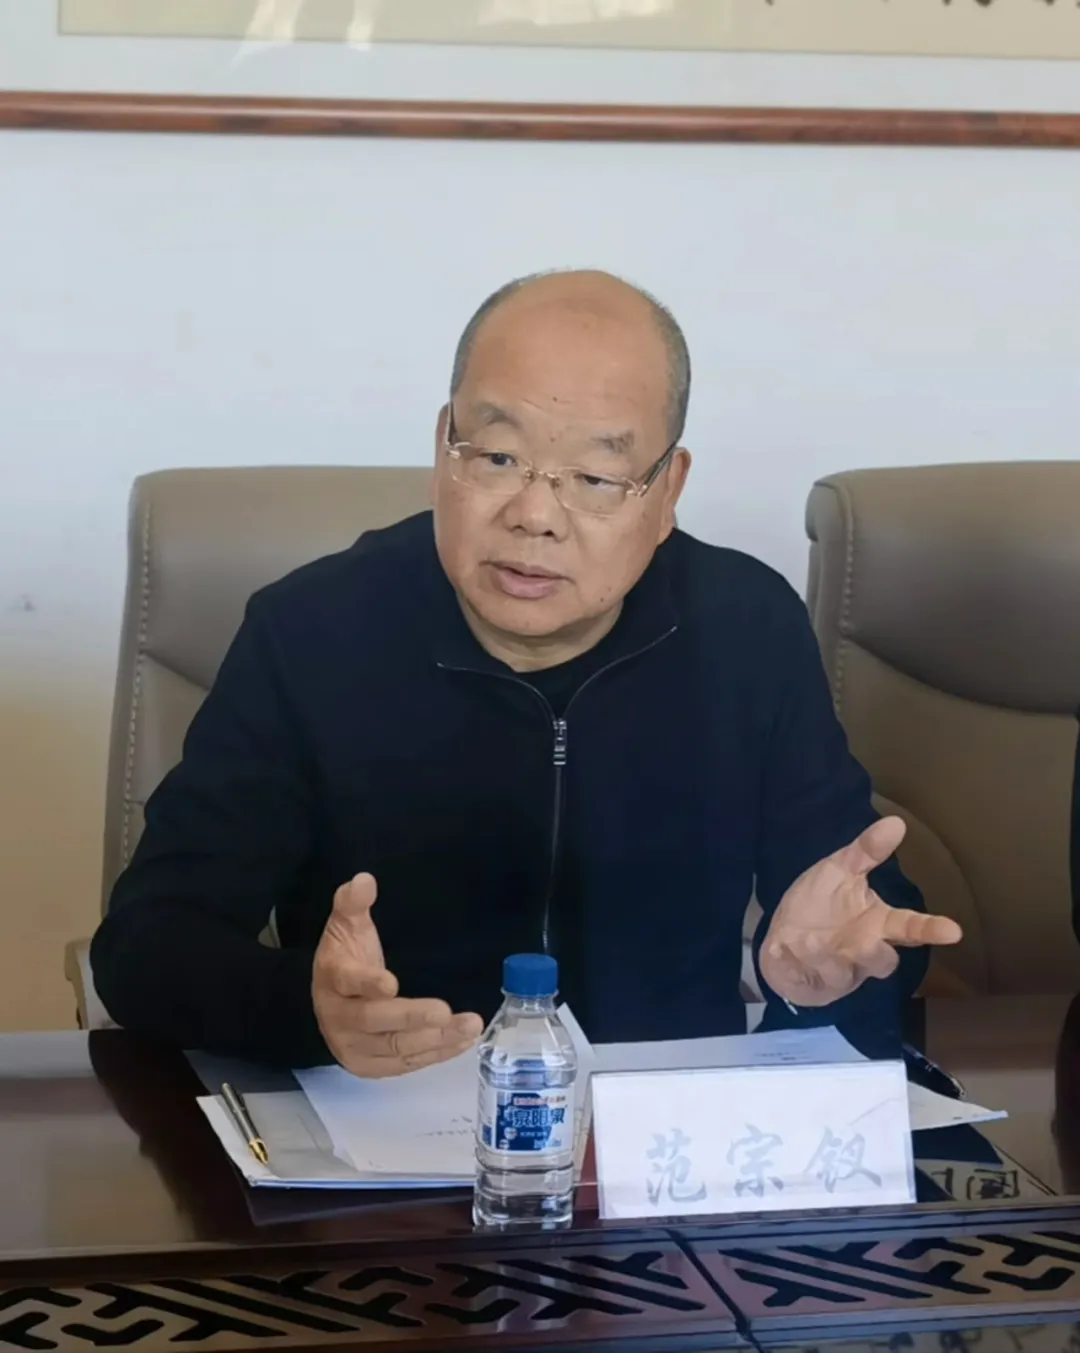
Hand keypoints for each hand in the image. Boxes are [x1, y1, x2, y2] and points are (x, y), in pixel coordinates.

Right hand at [312, 873, 483, 1077]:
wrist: (328, 1003)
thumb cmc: (346, 959)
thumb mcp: (346, 925)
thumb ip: (354, 902)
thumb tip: (364, 880)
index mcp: (332, 977)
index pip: (347, 981)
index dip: (367, 983)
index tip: (391, 983)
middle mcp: (338, 1017)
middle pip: (373, 1020)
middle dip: (411, 1017)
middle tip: (446, 1011)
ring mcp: (353, 1046)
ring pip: (394, 1048)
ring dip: (434, 1040)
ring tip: (469, 1026)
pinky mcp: (371, 1066)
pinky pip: (404, 1065)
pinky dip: (435, 1055)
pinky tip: (462, 1042)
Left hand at [759, 817, 961, 1007]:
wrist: (781, 937)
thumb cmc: (819, 904)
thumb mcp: (837, 870)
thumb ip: (866, 851)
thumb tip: (897, 822)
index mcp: (876, 922)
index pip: (909, 927)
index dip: (930, 930)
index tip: (954, 931)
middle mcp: (865, 950)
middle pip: (884, 960)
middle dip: (878, 954)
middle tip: (872, 941)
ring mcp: (842, 971)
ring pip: (845, 971)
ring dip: (829, 955)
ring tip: (815, 939)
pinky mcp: (815, 983)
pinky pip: (811, 974)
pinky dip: (800, 957)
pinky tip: (788, 945)